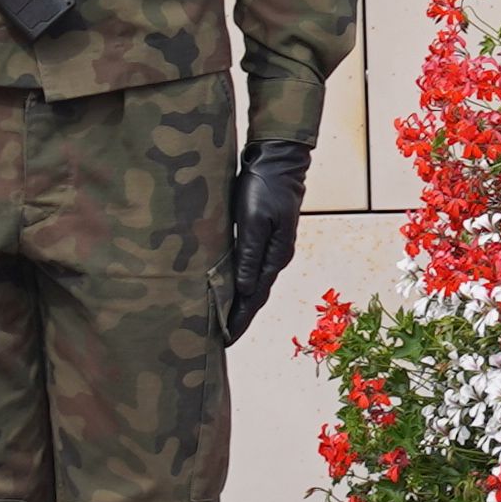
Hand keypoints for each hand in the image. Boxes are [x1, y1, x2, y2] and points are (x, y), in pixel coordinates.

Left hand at [223, 141, 309, 345]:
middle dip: (240, 318)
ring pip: (253, 283)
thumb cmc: (263, 187)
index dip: (240, 321)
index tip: (225, 342)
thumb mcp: (253, 221)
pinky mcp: (263, 236)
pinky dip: (240, 284)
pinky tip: (230, 287)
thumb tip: (245, 291)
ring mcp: (272, 247)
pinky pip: (250, 268)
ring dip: (240, 302)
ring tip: (224, 321)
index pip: (255, 298)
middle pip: (256, 295)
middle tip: (222, 341)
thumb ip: (249, 256)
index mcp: (275, 256)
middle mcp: (275, 256)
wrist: (278, 160)